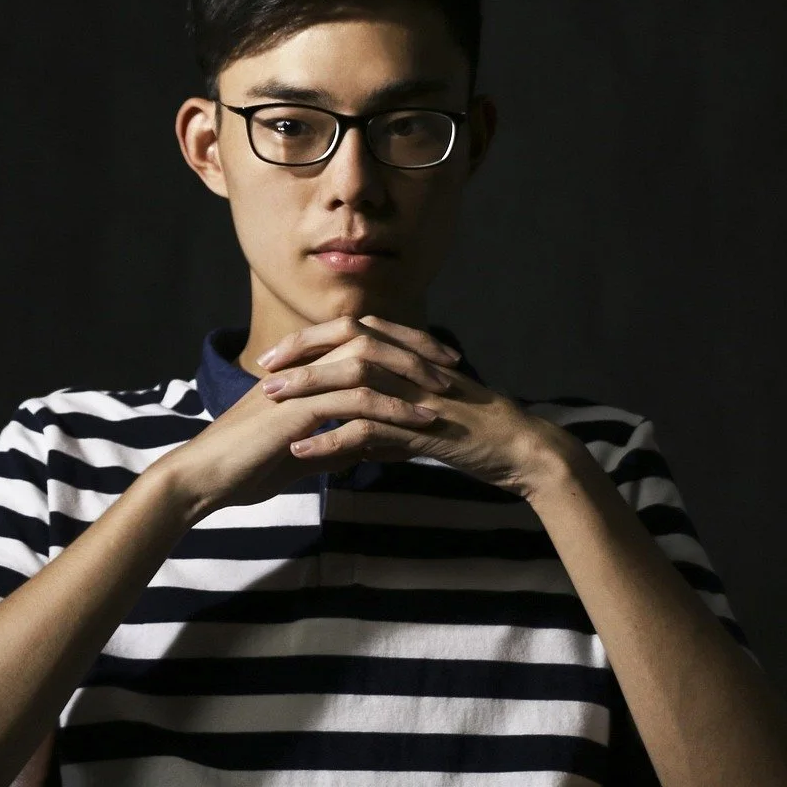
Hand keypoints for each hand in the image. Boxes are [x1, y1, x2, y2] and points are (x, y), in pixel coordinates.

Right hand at [156, 314, 463, 521]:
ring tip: (446, 393)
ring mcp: (299, 384)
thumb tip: (357, 451)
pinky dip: (392, 409)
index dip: (399, 344)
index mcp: (301, 369)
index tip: (436, 359)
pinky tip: (420, 424)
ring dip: (410, 376)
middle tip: (453, 365)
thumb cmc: (241, 468)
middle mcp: (302, 367)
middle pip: (369, 337)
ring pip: (367, 362)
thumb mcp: (296, 453)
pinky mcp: (298, 410)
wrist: (202, 480)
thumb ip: (327, 444)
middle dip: (415, 348)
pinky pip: (355, 401)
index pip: (358, 339)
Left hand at [252, 314, 566, 498]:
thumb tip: (355, 444)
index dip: (312, 340)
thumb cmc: (479, 438)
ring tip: (270, 404)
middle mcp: (413, 368)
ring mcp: (419, 394)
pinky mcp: (424, 427)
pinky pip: (368, 429)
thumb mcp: (427, 425)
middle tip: (264, 370)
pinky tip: (302, 453)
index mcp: (413, 359)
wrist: (522, 452)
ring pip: (353, 382)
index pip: (354, 334)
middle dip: (301, 355)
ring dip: (308, 392)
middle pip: (347, 346)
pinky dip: (330, 441)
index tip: (276, 355)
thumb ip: (390, 427)